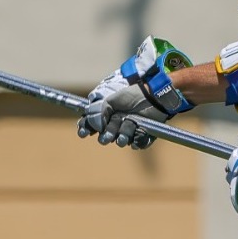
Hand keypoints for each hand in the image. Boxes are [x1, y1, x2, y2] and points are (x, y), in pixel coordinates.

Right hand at [77, 36, 194, 149]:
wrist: (153, 95)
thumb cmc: (133, 95)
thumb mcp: (112, 99)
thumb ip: (99, 111)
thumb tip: (94, 125)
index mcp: (108, 116)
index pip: (93, 126)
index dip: (87, 129)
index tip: (83, 133)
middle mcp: (117, 124)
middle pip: (107, 136)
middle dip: (107, 135)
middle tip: (109, 134)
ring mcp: (130, 130)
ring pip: (122, 140)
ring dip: (122, 137)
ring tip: (125, 131)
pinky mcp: (143, 135)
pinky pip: (138, 143)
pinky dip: (137, 140)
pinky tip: (138, 132)